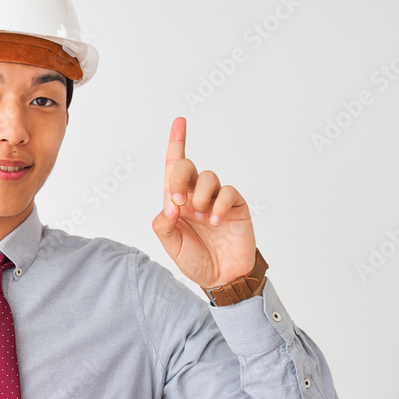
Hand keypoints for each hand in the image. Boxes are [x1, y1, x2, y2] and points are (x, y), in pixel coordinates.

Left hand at [151, 117, 255, 287]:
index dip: (176, 143)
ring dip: (200, 195)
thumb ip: (163, 224)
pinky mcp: (235, 205)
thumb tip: (168, 206)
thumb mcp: (171, 245)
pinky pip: (228, 191)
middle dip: (180, 177)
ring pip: (208, 176)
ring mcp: (216, 199)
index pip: (174, 167)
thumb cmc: (196, 260)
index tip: (179, 121)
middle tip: (178, 201)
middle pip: (188, 166)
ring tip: (202, 217)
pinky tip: (216, 221)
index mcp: (177, 201)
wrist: (222, 278)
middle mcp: (196, 195)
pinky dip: (219, 204)